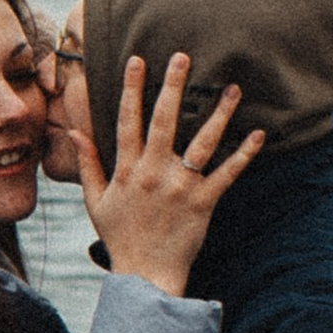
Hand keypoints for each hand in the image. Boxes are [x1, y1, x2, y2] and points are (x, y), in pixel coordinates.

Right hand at [79, 51, 263, 293]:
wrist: (145, 275)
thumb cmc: (120, 236)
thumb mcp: (95, 201)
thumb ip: (88, 164)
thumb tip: (74, 131)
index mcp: (127, 170)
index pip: (128, 121)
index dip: (132, 89)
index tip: (138, 60)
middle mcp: (154, 173)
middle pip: (163, 121)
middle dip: (173, 87)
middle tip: (183, 57)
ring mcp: (180, 187)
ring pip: (202, 143)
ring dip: (219, 114)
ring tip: (233, 88)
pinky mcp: (203, 203)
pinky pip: (226, 174)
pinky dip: (244, 155)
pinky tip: (258, 134)